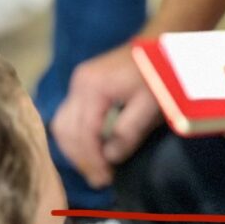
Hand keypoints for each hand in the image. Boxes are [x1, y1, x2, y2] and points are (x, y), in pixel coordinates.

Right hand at [51, 43, 161, 187]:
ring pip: (63, 124)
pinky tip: (92, 150)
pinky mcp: (84, 84)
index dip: (92, 160)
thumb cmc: (160, 72)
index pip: (83, 133)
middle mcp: (79, 83)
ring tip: (95, 169)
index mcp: (93, 87)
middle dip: (80, 158)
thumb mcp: (150, 104)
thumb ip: (129, 131)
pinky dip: (77, 137)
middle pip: (65, 130)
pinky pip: (70, 116)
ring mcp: (79, 82)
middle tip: (99, 179)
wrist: (162, 44)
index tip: (105, 179)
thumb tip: (110, 158)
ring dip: (75, 150)